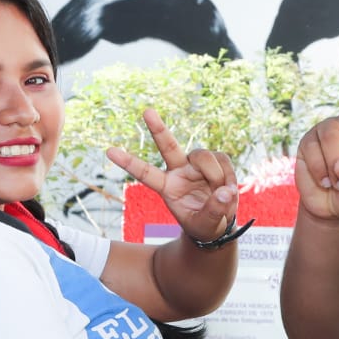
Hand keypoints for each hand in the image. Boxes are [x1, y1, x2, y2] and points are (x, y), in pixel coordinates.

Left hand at [106, 109, 238, 241]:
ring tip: (223, 195)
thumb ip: (213, 211)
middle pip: (168, 146)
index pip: (146, 173)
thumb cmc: (204, 225)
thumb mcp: (206, 226)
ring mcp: (196, 164)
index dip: (129, 162)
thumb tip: (225, 191)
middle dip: (158, 129)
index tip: (109, 151)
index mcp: (167, 187)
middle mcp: (179, 171)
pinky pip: (223, 160)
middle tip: (146, 111)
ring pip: (204, 156)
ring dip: (216, 176)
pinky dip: (229, 176)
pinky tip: (229, 189)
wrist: (218, 223)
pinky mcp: (215, 161)